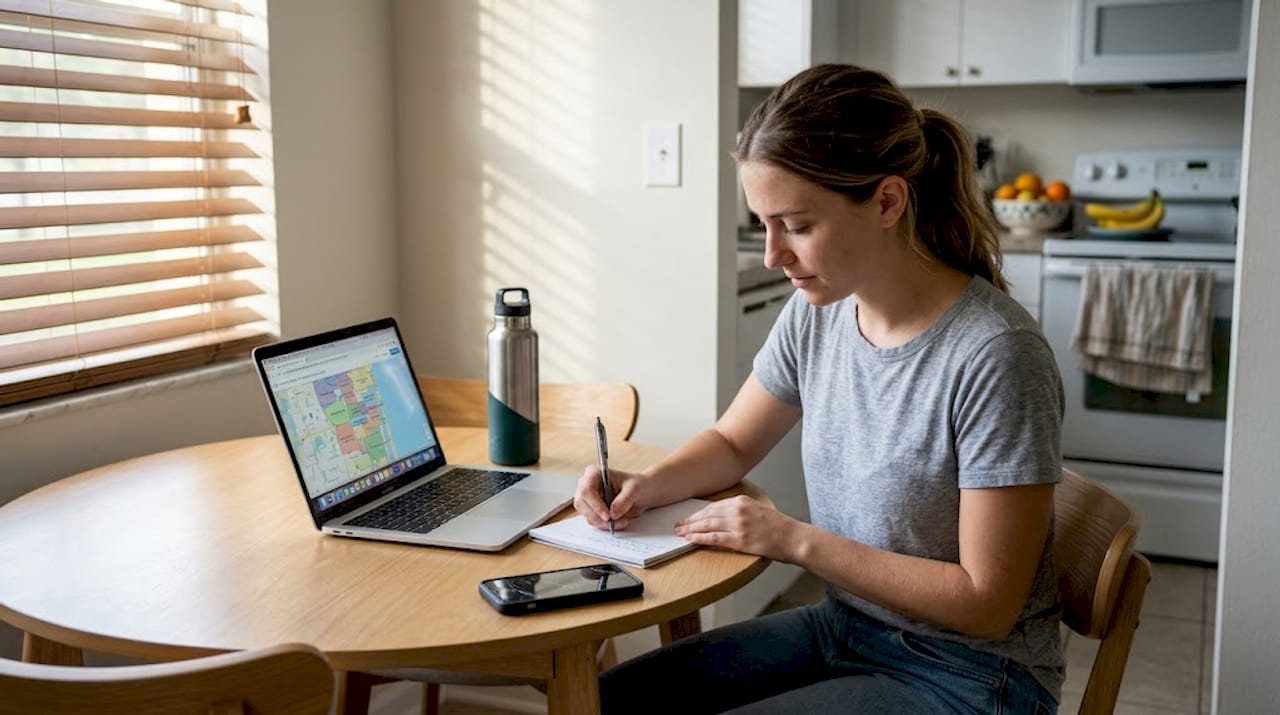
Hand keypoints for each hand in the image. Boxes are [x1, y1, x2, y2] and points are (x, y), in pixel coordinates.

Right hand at [573, 465, 650, 530]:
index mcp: (594, 473)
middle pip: (582, 505)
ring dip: (604, 523)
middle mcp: (587, 486)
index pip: (586, 490)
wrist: (643, 493)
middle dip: (598, 517)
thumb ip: (624, 500)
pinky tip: (619, 521)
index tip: (608, 515)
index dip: (595, 504)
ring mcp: (588, 500)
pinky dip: (606, 525)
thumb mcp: (634, 489)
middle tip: (614, 522)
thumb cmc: (637, 485)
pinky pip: (594, 522)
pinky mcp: (593, 511)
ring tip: (622, 521)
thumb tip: (613, 513)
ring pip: (588, 516)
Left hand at [674, 495, 804, 561]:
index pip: (713, 506)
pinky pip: (714, 538)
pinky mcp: (740, 539)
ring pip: (707, 525)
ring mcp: (739, 524)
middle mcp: (738, 510)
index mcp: (742, 500)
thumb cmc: (779, 527)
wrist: (794, 538)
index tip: (688, 517)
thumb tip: (721, 518)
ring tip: (680, 533)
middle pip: (707, 514)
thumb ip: (740, 511)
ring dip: (691, 529)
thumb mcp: (758, 510)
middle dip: (690, 520)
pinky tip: (691, 540)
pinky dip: (700, 538)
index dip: (698, 513)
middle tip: (678, 525)